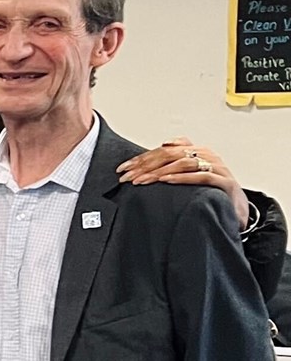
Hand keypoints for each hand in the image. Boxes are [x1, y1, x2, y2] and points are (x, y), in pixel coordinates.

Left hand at [119, 138, 250, 227]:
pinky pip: (201, 176)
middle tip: (128, 176)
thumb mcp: (190, 176)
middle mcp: (207, 155)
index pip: (163, 150)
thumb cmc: (211, 192)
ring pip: (183, 163)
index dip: (141, 159)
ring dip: (159, 172)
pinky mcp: (224, 182)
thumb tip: (147, 159)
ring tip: (142, 180)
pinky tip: (166, 180)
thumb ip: (173, 165)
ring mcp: (217, 168)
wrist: (237, 209)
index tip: (122, 169)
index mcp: (196, 151)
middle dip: (145, 165)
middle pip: (170, 155)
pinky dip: (182, 177)